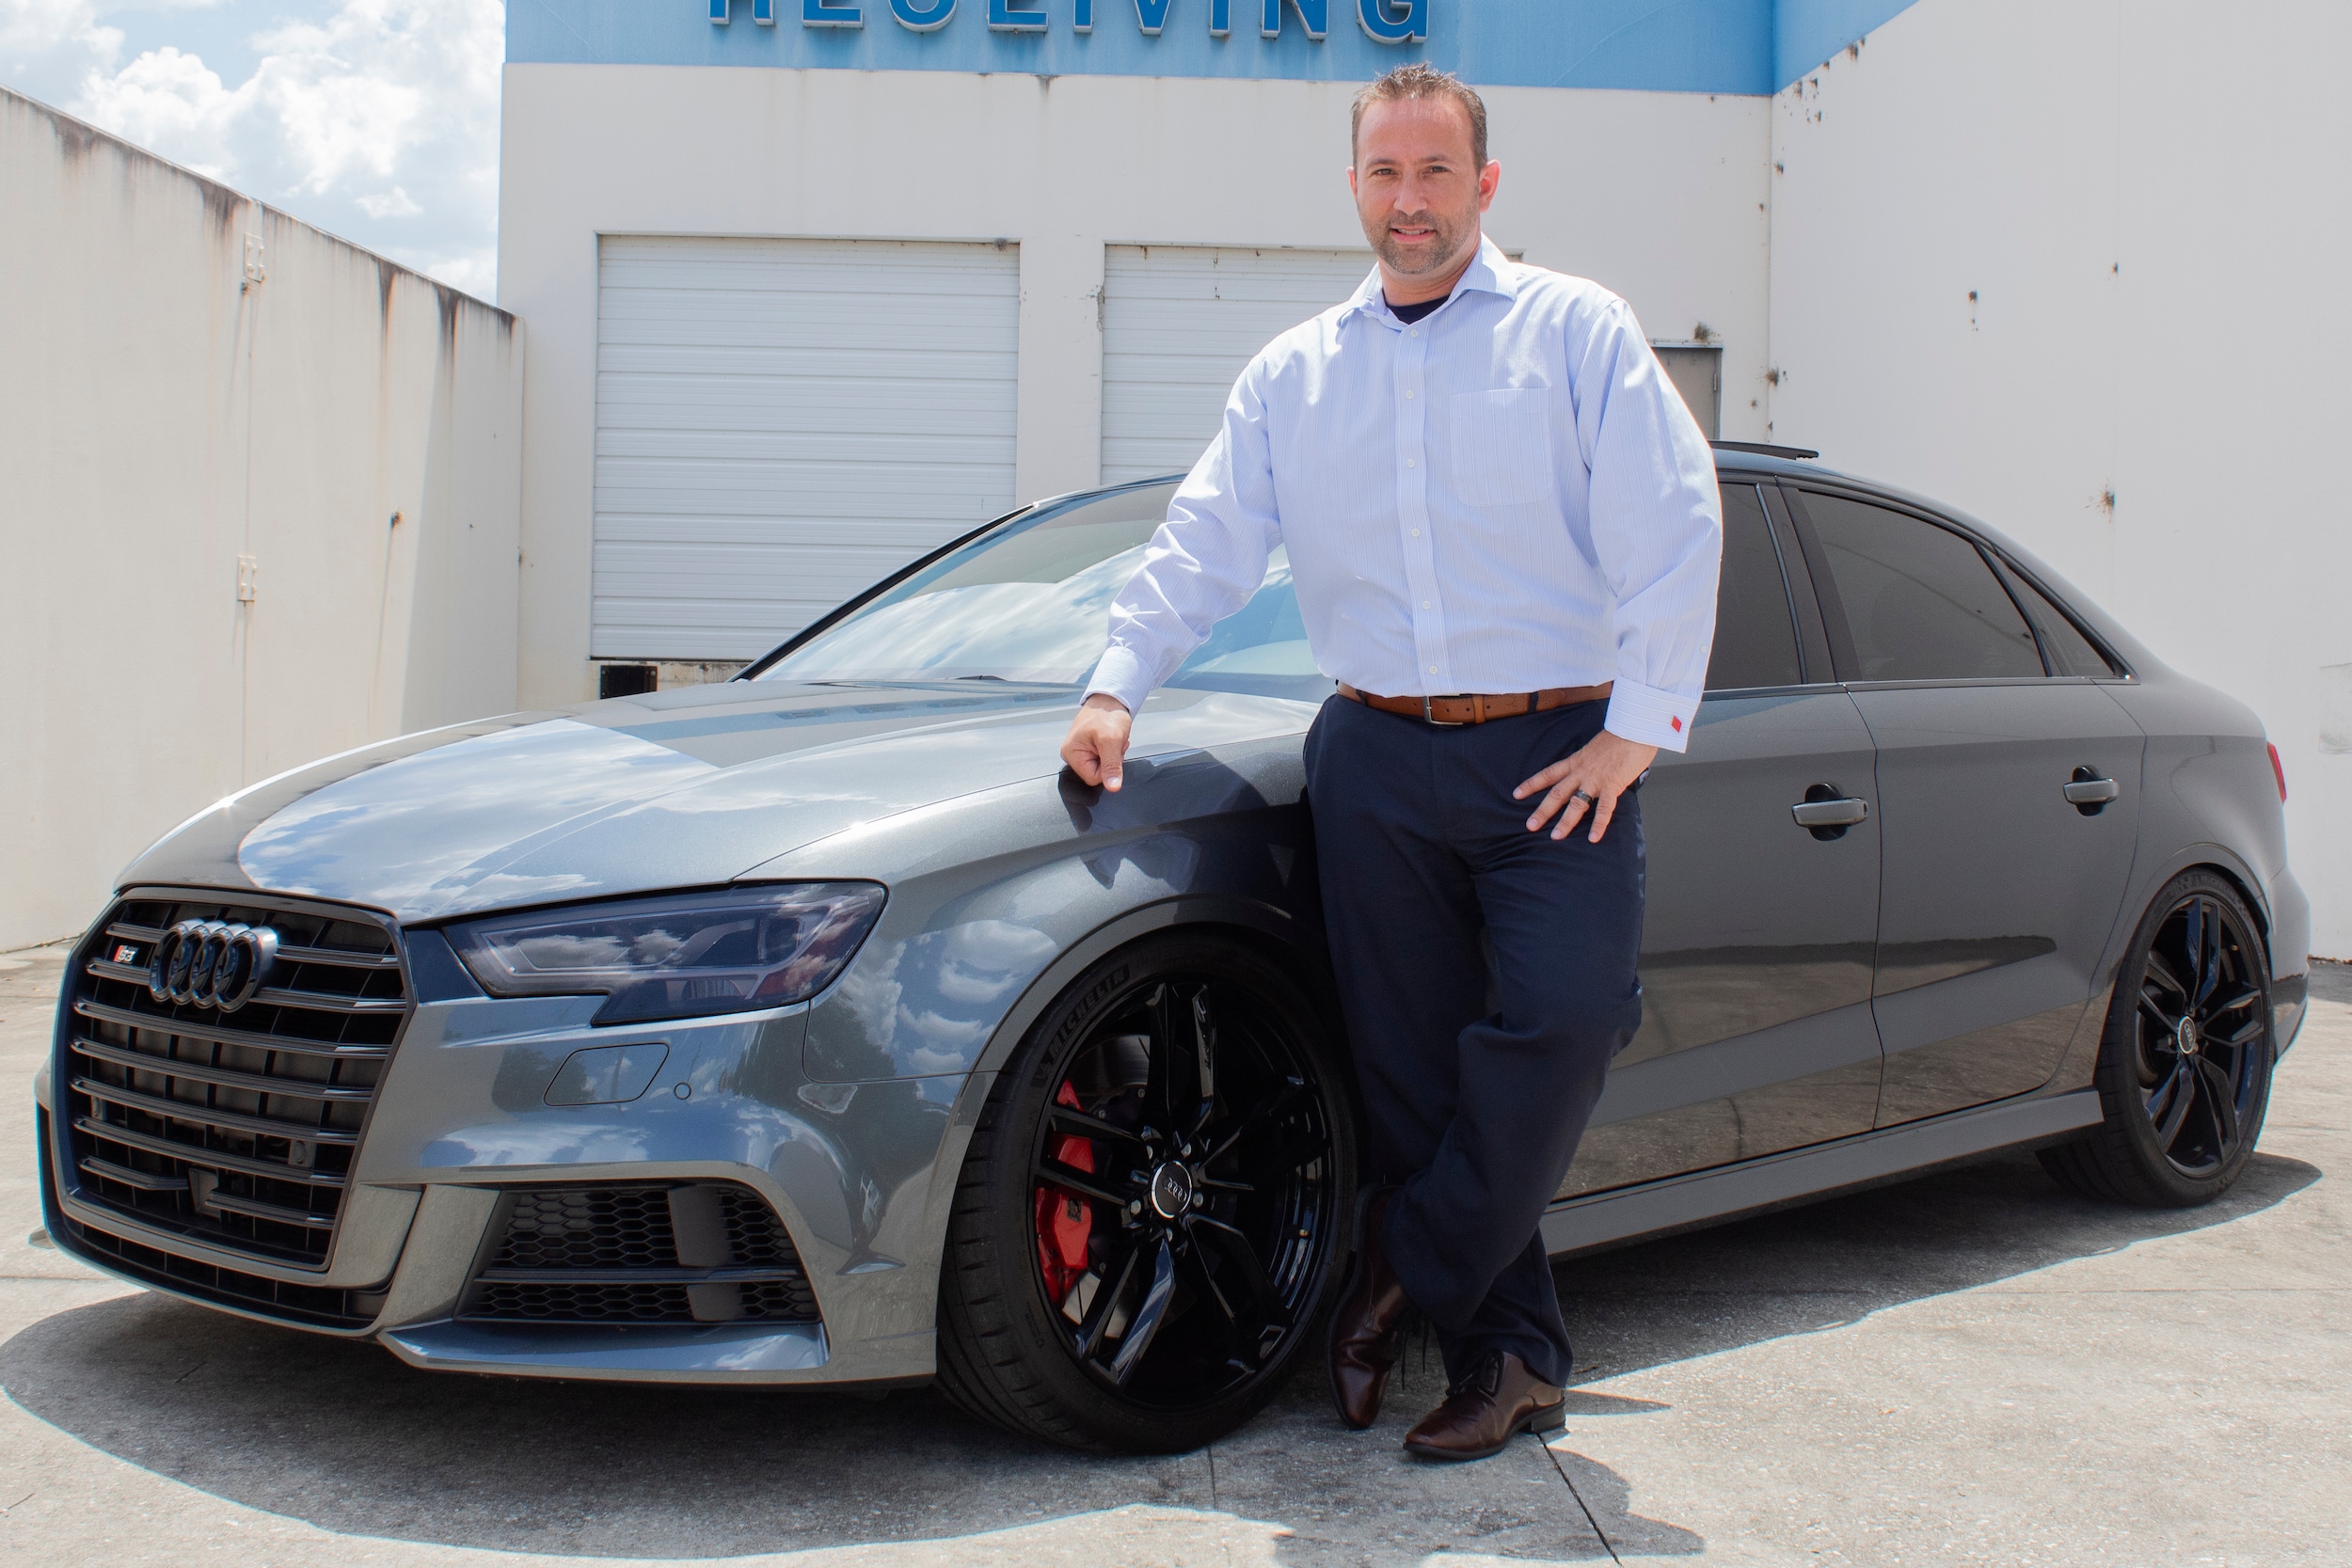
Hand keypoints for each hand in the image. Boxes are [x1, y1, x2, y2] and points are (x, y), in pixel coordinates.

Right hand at [1061, 693, 1132, 790]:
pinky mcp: (1088, 749)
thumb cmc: (1107, 713)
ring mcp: (1080, 752)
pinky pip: (1104, 760)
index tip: (1111, 751)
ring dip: (1113, 756)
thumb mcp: (1112, 740)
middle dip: (1111, 761)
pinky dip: (1112, 752)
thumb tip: (1112, 787)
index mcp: (1071, 753)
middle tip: (1113, 744)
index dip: (1108, 768)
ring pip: (1103, 767)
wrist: (1110, 699)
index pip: (1093, 778)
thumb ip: (1111, 765)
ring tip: (1112, 740)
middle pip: (1097, 774)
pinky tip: (1111, 741)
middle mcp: (1072, 754)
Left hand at [1514, 729, 1658, 841]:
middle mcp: (1581, 771)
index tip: (1517, 794)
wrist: (1634, 729)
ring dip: (1565, 821)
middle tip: (1530, 826)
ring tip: (1556, 837)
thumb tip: (1590, 772)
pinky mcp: (1612, 784)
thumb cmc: (1620, 737)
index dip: (1531, 784)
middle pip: (1557, 793)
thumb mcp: (1595, 749)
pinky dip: (1598, 824)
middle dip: (1542, 810)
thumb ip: (1589, 763)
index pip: (1548, 774)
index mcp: (1576, 761)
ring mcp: (1596, 779)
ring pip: (1576, 803)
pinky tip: (1593, 838)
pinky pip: (1604, 808)